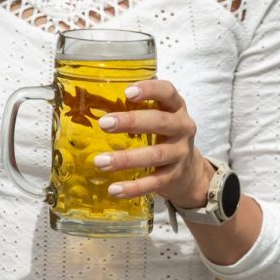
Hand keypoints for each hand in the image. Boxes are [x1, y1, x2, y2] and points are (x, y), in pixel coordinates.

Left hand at [93, 79, 212, 208]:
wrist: (190, 171)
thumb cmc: (163, 134)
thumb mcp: (157, 116)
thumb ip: (134, 108)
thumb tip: (88, 103)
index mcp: (175, 107)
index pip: (167, 92)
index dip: (149, 90)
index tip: (127, 92)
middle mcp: (182, 128)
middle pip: (159, 122)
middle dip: (131, 122)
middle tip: (103, 124)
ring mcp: (180, 153)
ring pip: (155, 155)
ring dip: (125, 159)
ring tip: (100, 162)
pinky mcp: (175, 176)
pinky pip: (154, 182)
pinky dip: (134, 187)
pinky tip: (114, 189)